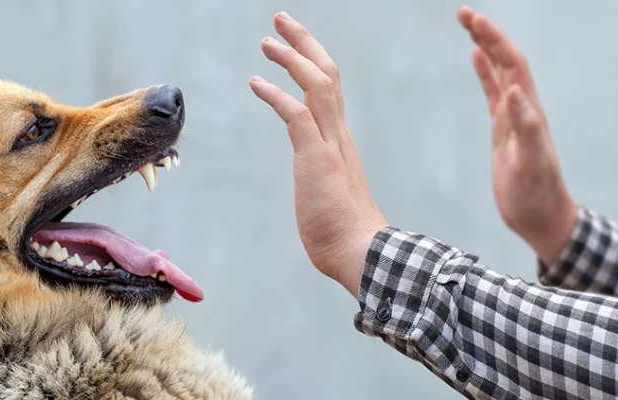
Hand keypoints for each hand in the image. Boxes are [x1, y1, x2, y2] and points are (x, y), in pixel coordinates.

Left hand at [249, 12, 386, 296]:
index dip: (312, 62)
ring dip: (292, 58)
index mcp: (340, 141)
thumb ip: (322, 181)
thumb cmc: (345, 233)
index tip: (294, 45)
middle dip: (304, 43)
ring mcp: (330, 145)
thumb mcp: (329, 196)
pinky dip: (276, 94)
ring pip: (317, 85)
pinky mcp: (316, 158)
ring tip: (267, 41)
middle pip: (327, 74)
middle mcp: (338, 135)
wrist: (362, 253)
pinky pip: (296, 115)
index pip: (330, 89)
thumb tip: (317, 188)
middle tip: (281, 21)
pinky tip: (256, 82)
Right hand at [458, 6, 576, 264]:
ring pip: (499, 71)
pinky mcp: (503, 129)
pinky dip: (484, 72)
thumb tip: (513, 90)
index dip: (493, 39)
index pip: (511, 64)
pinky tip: (475, 59)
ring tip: (468, 25)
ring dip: (485, 46)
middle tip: (462, 12)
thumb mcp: (530, 163)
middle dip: (486, 33)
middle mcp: (522, 108)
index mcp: (528, 111)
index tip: (472, 20)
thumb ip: (525, 127)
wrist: (540, 216)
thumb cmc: (536, 195)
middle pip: (505, 59)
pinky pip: (492, 92)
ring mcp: (512, 117)